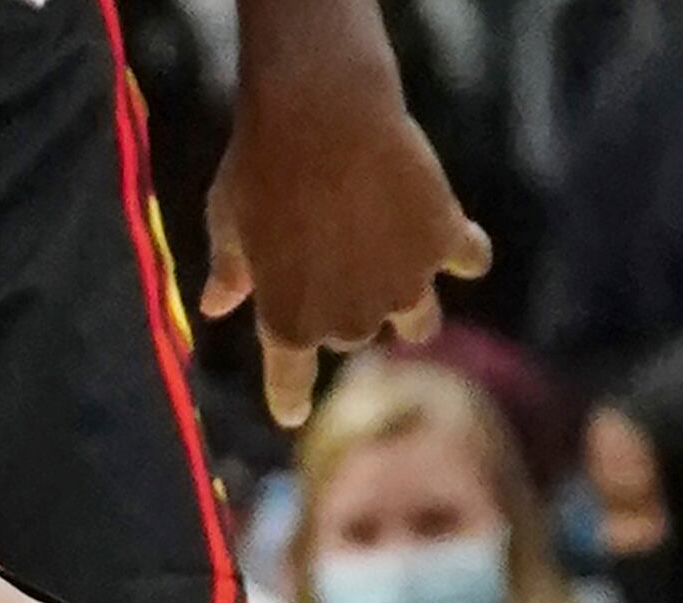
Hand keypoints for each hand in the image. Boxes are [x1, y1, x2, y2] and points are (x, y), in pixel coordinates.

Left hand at [201, 13, 490, 426]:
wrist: (318, 109)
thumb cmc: (259, 165)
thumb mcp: (227, 220)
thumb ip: (230, 270)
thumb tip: (213, 307)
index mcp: (290, 325)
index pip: (290, 384)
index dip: (290, 398)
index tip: (290, 413)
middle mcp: (352, 321)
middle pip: (356, 334)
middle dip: (348, 304)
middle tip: (332, 251)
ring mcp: (405, 285)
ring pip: (418, 320)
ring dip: (408, 301)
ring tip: (397, 263)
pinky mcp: (443, 241)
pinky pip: (469, 258)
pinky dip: (465, 250)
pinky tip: (462, 240)